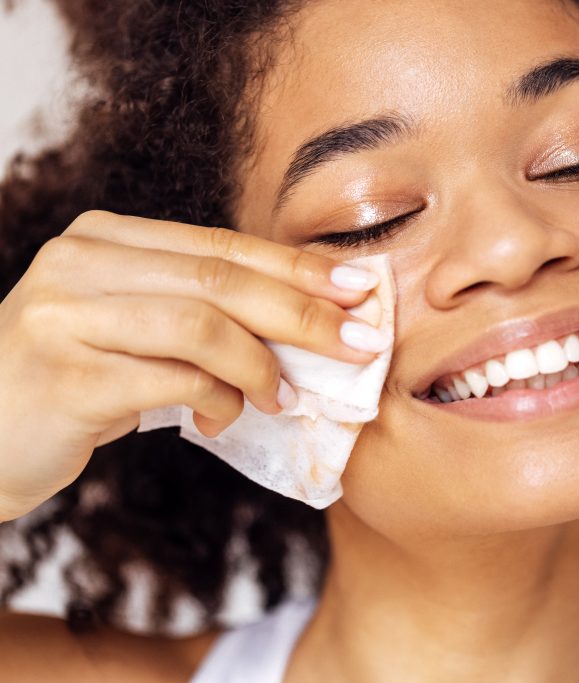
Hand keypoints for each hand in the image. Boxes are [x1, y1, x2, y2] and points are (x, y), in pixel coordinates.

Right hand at [0, 210, 385, 520]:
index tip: (360, 288)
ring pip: (200, 325)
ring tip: (283, 398)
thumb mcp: (134, 332)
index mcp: (104, 240)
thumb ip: (202, 316)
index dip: (297, 267)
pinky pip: (171, 380)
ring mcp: (64, 316)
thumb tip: (312, 326)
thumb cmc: (74, 383)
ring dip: (260, 366)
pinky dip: (217, 400)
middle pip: (220, 279)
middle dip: (303, 314)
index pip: (222, 245)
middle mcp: (79, 264)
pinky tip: (224, 419)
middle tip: (359, 345)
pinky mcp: (63, 376)